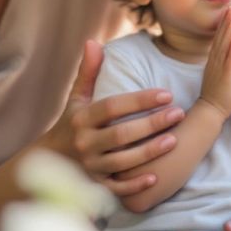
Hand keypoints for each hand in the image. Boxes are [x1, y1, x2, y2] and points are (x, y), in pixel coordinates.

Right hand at [44, 40, 184, 196]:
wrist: (51, 161)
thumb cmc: (72, 123)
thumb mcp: (77, 98)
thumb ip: (88, 71)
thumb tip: (93, 41)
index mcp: (82, 119)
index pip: (113, 107)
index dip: (140, 100)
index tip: (166, 93)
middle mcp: (85, 143)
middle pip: (121, 135)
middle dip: (152, 124)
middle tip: (178, 114)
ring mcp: (90, 166)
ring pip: (123, 162)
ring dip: (150, 152)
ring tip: (175, 140)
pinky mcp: (96, 186)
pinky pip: (117, 189)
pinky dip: (134, 186)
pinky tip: (155, 177)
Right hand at [198, 6, 230, 119]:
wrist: (211, 110)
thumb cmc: (218, 92)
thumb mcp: (219, 72)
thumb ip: (223, 60)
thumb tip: (226, 52)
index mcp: (215, 59)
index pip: (220, 37)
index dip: (225, 23)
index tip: (230, 10)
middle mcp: (215, 60)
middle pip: (222, 36)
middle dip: (228, 20)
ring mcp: (219, 67)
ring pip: (225, 45)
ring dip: (230, 30)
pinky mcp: (226, 76)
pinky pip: (229, 61)